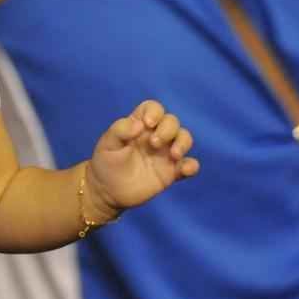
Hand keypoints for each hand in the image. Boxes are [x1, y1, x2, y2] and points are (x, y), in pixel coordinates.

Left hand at [85, 100, 198, 222]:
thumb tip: (139, 124)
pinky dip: (192, 165)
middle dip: (168, 129)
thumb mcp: (107, 144)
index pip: (153, 108)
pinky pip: (189, 165)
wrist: (107, 191)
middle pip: (172, 122)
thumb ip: (120, 130)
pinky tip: (184, 170)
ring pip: (184, 139)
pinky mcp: (171, 172)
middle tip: (154, 144)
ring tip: (173, 155)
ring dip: (183, 143)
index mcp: (139, 125)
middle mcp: (155, 136)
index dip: (155, 112)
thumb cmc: (106, 162)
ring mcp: (165, 154)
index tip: (147, 124)